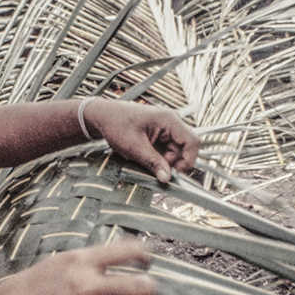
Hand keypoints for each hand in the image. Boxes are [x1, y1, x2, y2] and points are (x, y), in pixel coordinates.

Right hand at [0, 241, 155, 294]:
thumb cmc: (37, 286)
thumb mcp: (63, 262)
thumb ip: (93, 260)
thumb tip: (132, 258)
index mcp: (80, 261)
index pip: (128, 252)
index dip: (144, 255)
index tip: (147, 261)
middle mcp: (86, 287)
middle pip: (140, 286)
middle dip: (148, 287)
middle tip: (145, 289)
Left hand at [83, 100, 197, 183]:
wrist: (102, 116)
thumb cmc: (116, 124)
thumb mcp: (134, 147)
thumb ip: (153, 162)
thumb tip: (167, 178)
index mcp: (169, 120)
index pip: (192, 141)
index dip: (188, 160)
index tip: (176, 173)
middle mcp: (170, 122)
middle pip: (184, 149)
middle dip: (173, 163)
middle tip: (157, 171)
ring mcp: (165, 129)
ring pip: (175, 152)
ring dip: (164, 162)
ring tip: (146, 164)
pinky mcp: (158, 135)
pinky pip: (165, 150)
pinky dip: (158, 159)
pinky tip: (145, 160)